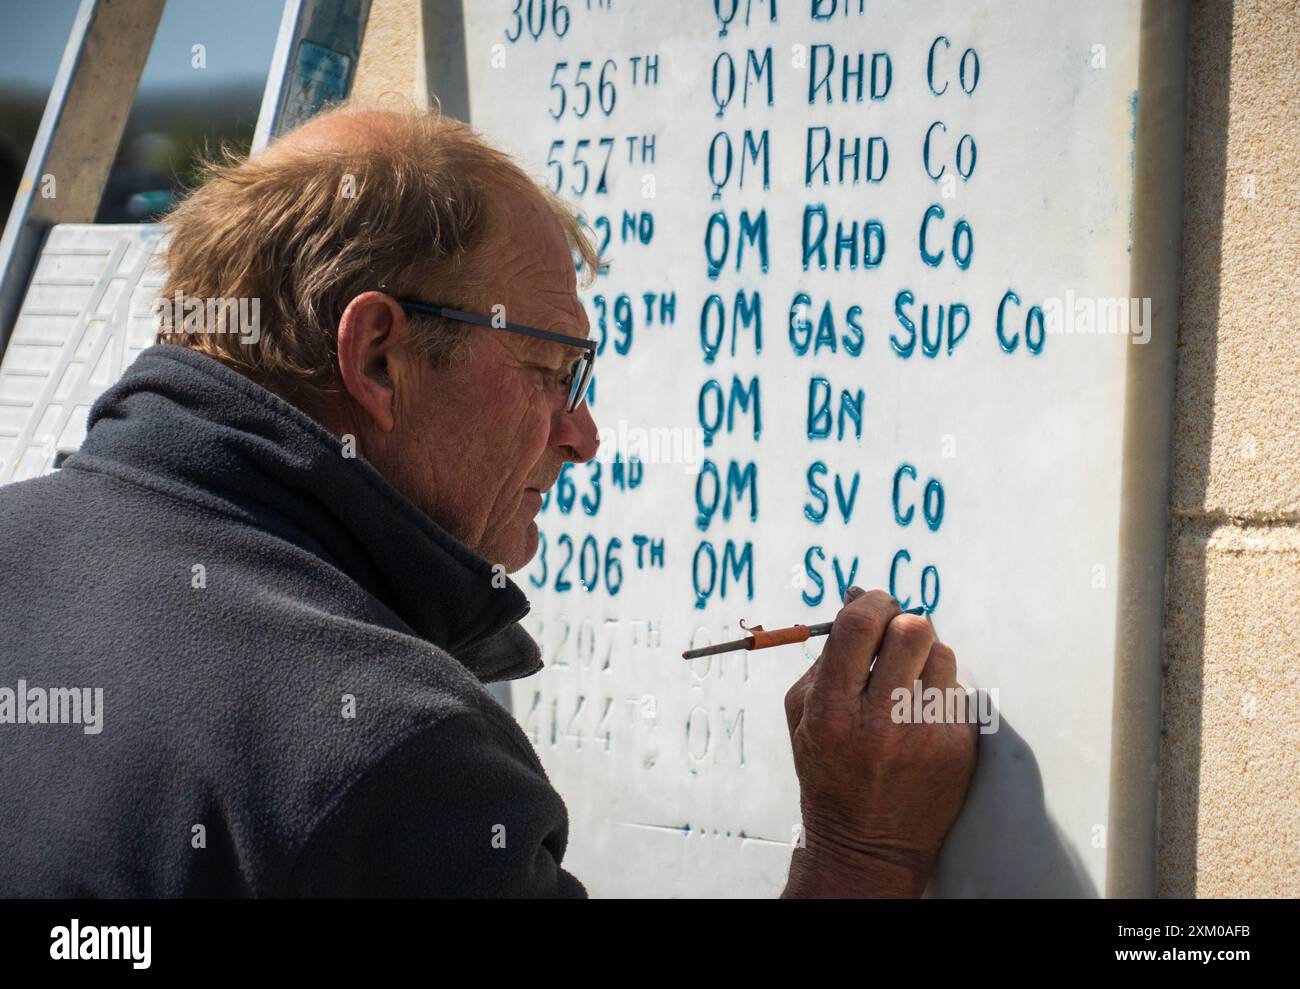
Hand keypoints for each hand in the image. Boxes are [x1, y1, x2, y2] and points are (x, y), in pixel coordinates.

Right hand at [780, 587, 977, 897]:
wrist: (867, 844)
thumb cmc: (829, 769)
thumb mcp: (803, 716)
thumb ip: (824, 658)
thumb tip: (859, 601)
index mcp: (832, 710)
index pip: (860, 626)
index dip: (872, 602)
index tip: (875, 604)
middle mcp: (880, 722)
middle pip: (912, 630)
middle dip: (903, 622)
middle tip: (896, 633)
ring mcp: (925, 736)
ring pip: (942, 654)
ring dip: (925, 658)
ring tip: (908, 682)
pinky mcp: (958, 748)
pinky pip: (957, 689)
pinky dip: (939, 693)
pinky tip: (921, 717)